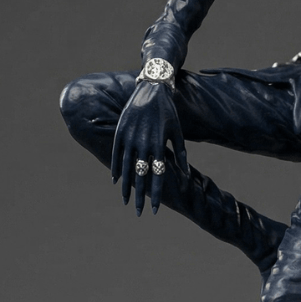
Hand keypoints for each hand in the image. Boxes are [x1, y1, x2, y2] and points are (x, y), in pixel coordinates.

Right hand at [110, 81, 187, 214]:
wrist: (152, 89)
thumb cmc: (168, 112)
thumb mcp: (177, 131)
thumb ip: (180, 153)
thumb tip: (185, 174)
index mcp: (159, 143)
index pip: (157, 175)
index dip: (156, 193)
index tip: (155, 209)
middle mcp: (143, 142)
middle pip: (140, 176)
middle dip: (140, 196)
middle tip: (139, 212)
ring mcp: (129, 136)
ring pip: (125, 167)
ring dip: (125, 187)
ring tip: (125, 201)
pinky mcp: (120, 130)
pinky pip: (115, 154)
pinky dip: (115, 169)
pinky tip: (115, 182)